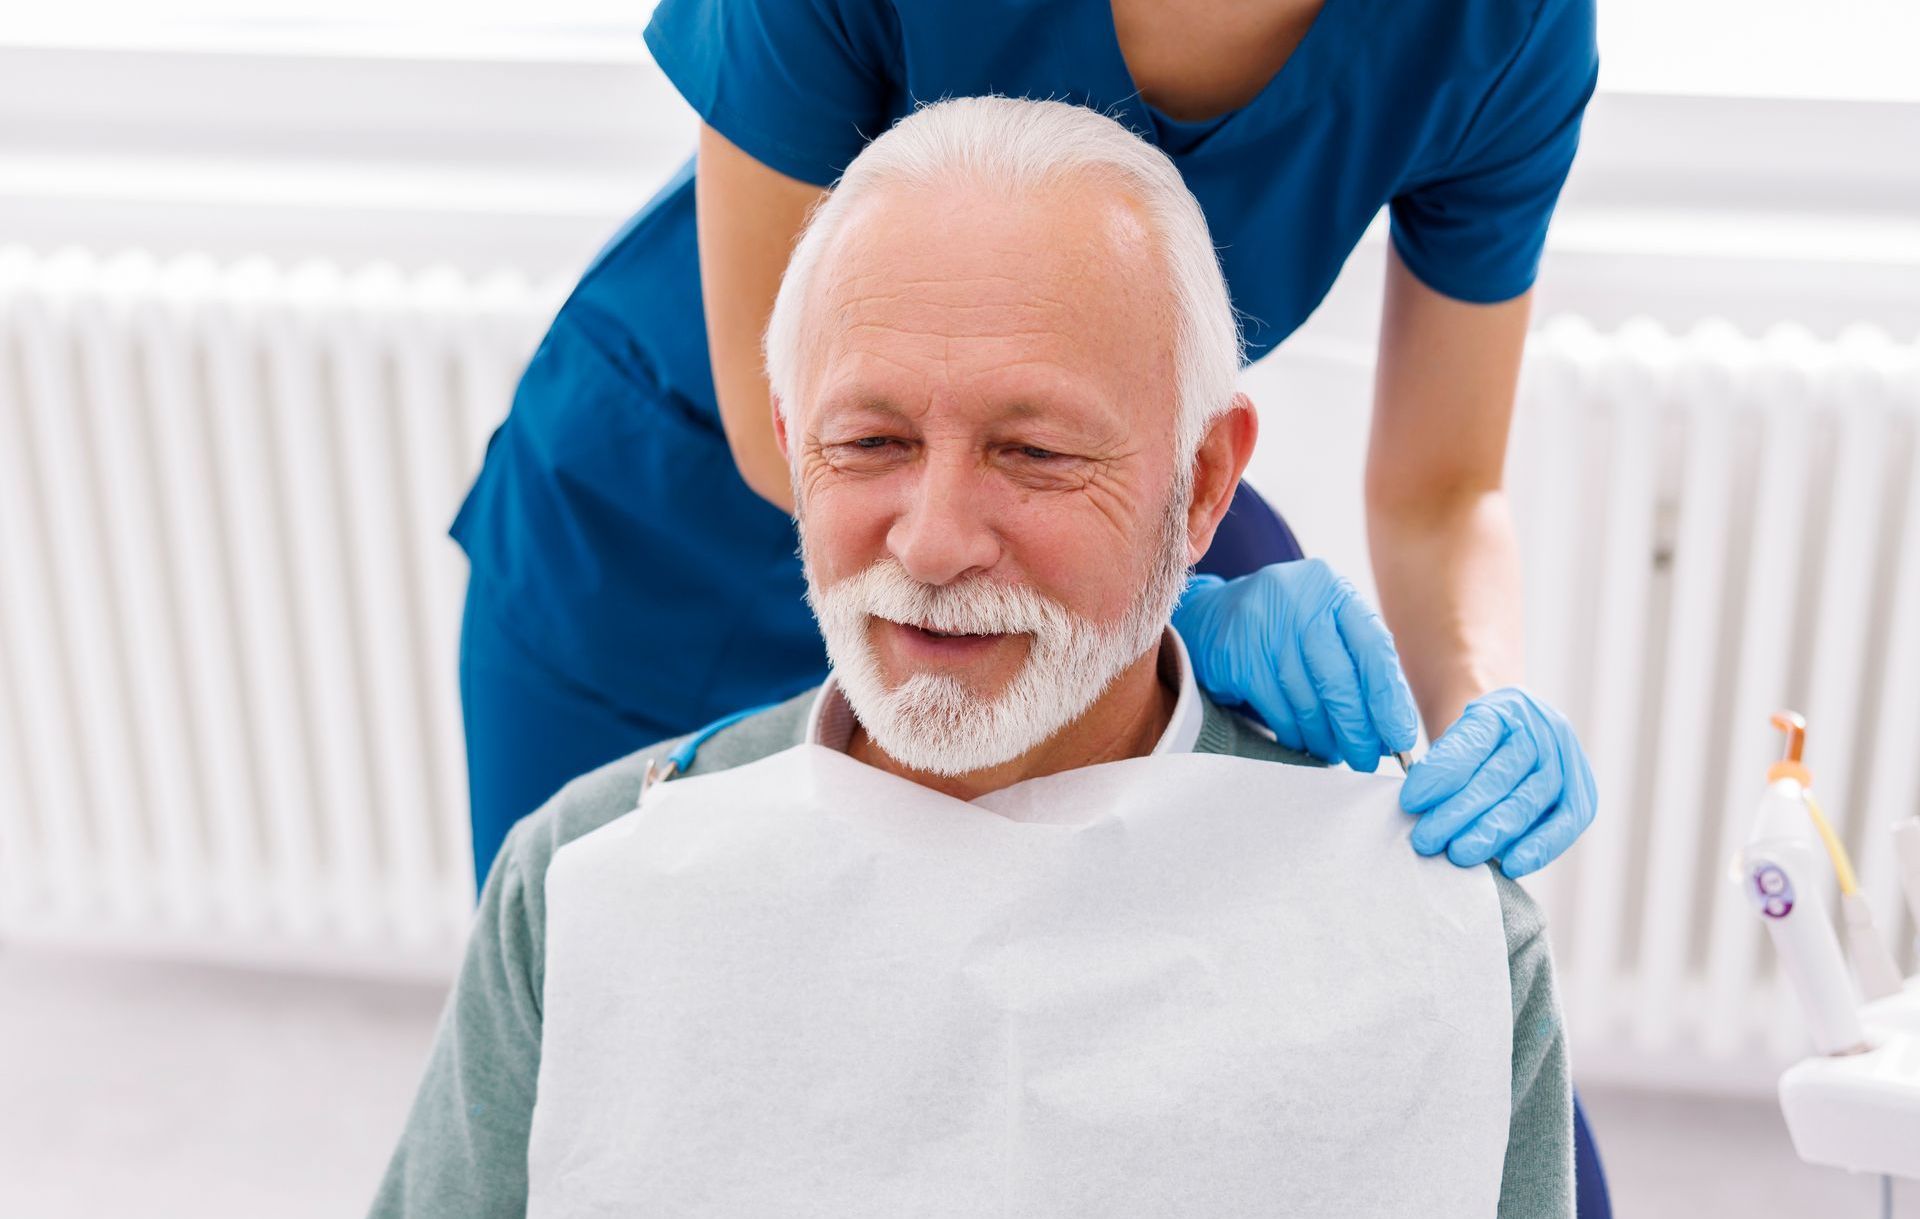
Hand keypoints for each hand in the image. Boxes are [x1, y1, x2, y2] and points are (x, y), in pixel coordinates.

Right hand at [1172, 558, 1419, 771]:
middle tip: (1367, 759)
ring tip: (1335, 753)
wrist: (1212, 616)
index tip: (1400, 737)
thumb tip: (1392, 726)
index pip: (1373, 647)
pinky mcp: (1237, 655)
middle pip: (1339, 678)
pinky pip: (1277, 708)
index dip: (1389, 698)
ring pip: (1307, 698)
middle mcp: (1299, 600)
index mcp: (1333, 588)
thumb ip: (1358, 661)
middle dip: (1357, 728)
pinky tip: (1304, 742)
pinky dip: (1294, 733)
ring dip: (1325, 736)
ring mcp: (1264, 625)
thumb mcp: (1325, 623)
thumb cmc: (1285, 627)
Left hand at [1401, 687, 1596, 876]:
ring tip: (1458, 854)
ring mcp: (1567, 761)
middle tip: (1427, 839)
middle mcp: (1542, 730)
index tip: (1411, 801)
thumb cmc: (1478, 744)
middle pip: (1498, 777)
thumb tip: (1419, 805)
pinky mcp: (1582, 796)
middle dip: (1458, 812)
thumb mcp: (1455, 737)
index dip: (1442, 773)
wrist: (1517, 737)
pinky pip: (1565, 824)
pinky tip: (1511, 865)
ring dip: (1492, 833)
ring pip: (1528, 801)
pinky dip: (1539, 848)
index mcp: (1504, 708)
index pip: (1471, 742)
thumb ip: (1443, 763)